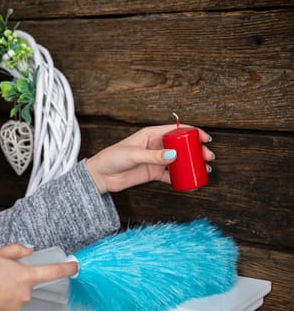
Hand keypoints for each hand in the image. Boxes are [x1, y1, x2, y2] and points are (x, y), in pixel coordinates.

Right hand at [0, 244, 77, 310]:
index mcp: (25, 275)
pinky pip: (7, 306)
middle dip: (17, 278)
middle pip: (28, 284)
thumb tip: (27, 251)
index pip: (52, 272)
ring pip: (17, 296)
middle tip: (0, 273)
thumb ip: (16, 250)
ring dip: (8, 290)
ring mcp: (15, 306)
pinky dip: (0, 301)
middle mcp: (24, 293)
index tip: (74, 266)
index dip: (65, 268)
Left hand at [85, 125, 214, 193]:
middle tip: (208, 157)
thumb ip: (153, 156)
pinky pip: (171, 175)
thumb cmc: (112, 159)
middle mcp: (155, 146)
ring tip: (204, 169)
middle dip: (196, 150)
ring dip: (191, 164)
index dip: (192, 132)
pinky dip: (181, 177)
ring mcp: (156, 160)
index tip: (205, 138)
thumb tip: (173, 155)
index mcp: (151, 135)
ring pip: (178, 160)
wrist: (101, 176)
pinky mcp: (153, 173)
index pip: (175, 130)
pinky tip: (190, 181)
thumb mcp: (133, 155)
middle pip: (181, 145)